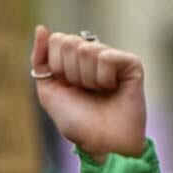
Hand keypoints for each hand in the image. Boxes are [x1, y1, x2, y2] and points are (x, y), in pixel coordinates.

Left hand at [31, 26, 146, 158]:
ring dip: (87, 79)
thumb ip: (40, 60)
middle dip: (71, 73)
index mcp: (74, 59)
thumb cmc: (78, 122)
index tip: (68, 86)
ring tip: (100, 93)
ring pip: (86, 50)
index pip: (58, 40)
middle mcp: (94, 54)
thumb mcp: (49, 91)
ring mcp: (114, 57)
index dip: (57, 67)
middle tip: (85, 91)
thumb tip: (41, 28)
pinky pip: (106, 57)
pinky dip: (103, 78)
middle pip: (70, 42)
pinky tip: (113, 89)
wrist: (103, 143)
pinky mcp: (131, 63)